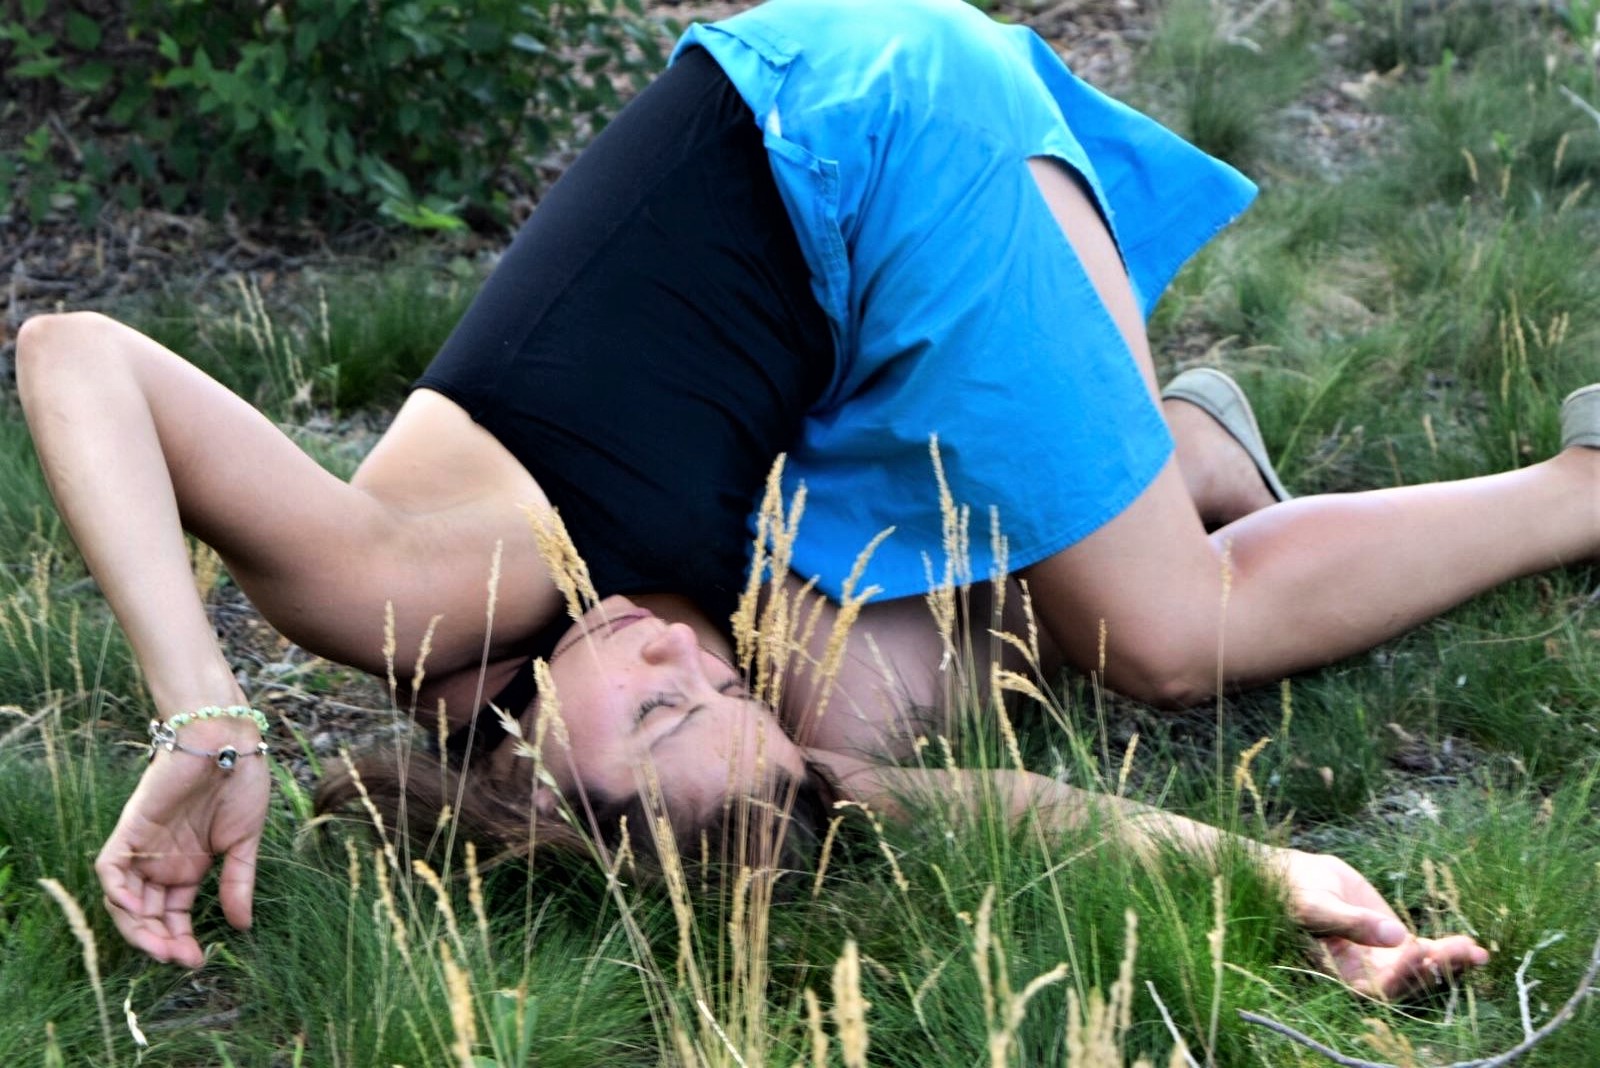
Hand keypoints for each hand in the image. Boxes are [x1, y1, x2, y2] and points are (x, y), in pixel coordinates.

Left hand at [94, 735, 269, 967]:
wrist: (228, 740)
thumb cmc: (242, 783)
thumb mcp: (245, 842)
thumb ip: (238, 881)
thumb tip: (242, 925)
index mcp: (189, 867)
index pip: (174, 915)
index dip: (181, 940)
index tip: (198, 960)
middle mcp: (162, 862)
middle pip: (147, 914)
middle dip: (159, 941)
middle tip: (178, 959)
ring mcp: (144, 847)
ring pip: (124, 900)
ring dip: (137, 927)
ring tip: (160, 947)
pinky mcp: (130, 829)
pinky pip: (110, 868)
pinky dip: (115, 891)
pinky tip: (132, 910)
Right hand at [1274, 848, 1488, 999]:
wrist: (1300, 876)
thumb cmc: (1297, 892)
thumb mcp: (1317, 905)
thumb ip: (1352, 922)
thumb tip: (1395, 935)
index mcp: (1342, 974)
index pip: (1378, 987)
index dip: (1401, 974)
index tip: (1416, 945)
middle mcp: (1367, 974)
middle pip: (1409, 982)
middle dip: (1437, 968)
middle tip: (1462, 950)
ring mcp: (1385, 959)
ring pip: (1424, 970)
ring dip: (1451, 963)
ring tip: (1477, 951)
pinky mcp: (1397, 941)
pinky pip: (1427, 952)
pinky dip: (1451, 951)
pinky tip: (1474, 946)